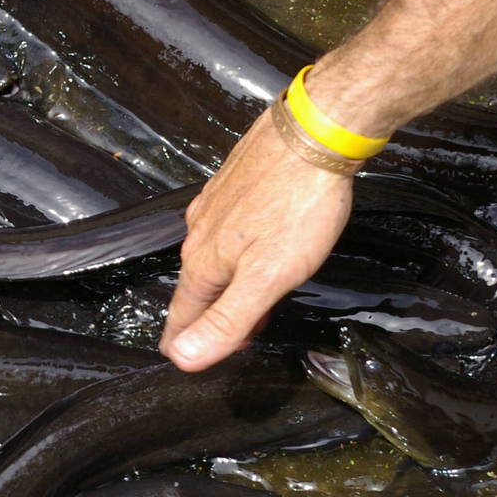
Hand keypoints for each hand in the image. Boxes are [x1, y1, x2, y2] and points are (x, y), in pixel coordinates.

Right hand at [161, 109, 354, 370]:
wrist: (313, 133)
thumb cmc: (298, 205)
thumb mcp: (268, 277)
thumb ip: (228, 319)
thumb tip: (183, 358)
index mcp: (205, 262)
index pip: (184, 315)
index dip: (189, 344)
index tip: (186, 362)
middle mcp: (201, 232)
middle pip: (197, 288)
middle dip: (207, 317)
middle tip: (219, 342)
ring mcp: (215, 205)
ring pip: (211, 256)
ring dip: (222, 284)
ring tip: (242, 303)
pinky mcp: (234, 184)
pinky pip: (225, 228)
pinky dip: (235, 251)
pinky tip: (255, 248)